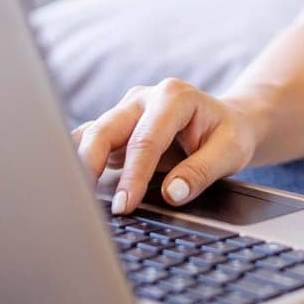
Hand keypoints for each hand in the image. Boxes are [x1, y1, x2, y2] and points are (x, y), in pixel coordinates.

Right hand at [69, 78, 261, 214]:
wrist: (228, 121)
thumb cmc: (229, 134)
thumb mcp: (230, 152)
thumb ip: (201, 172)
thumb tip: (171, 194)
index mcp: (173, 98)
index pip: (145, 140)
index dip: (133, 176)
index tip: (124, 206)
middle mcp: (142, 99)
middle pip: (104, 131)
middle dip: (91, 167)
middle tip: (86, 204)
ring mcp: (125, 111)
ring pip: (90, 135)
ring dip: (80, 165)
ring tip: (74, 197)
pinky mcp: (116, 127)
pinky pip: (90, 142)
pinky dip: (82, 164)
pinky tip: (77, 188)